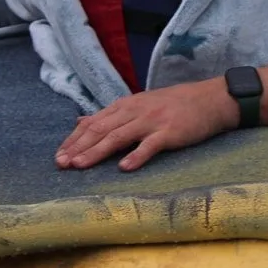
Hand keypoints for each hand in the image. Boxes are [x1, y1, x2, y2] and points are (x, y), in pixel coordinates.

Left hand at [55, 78, 239, 171]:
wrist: (209, 99)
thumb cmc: (173, 104)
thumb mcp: (138, 104)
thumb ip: (109, 115)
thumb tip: (80, 121)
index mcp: (125, 106)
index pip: (93, 122)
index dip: (74, 139)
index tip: (58, 154)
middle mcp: (134, 111)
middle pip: (100, 129)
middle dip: (78, 147)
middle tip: (61, 163)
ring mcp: (151, 121)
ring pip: (118, 137)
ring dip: (97, 152)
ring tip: (80, 165)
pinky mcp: (169, 132)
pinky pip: (150, 145)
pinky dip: (136, 156)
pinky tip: (124, 167)